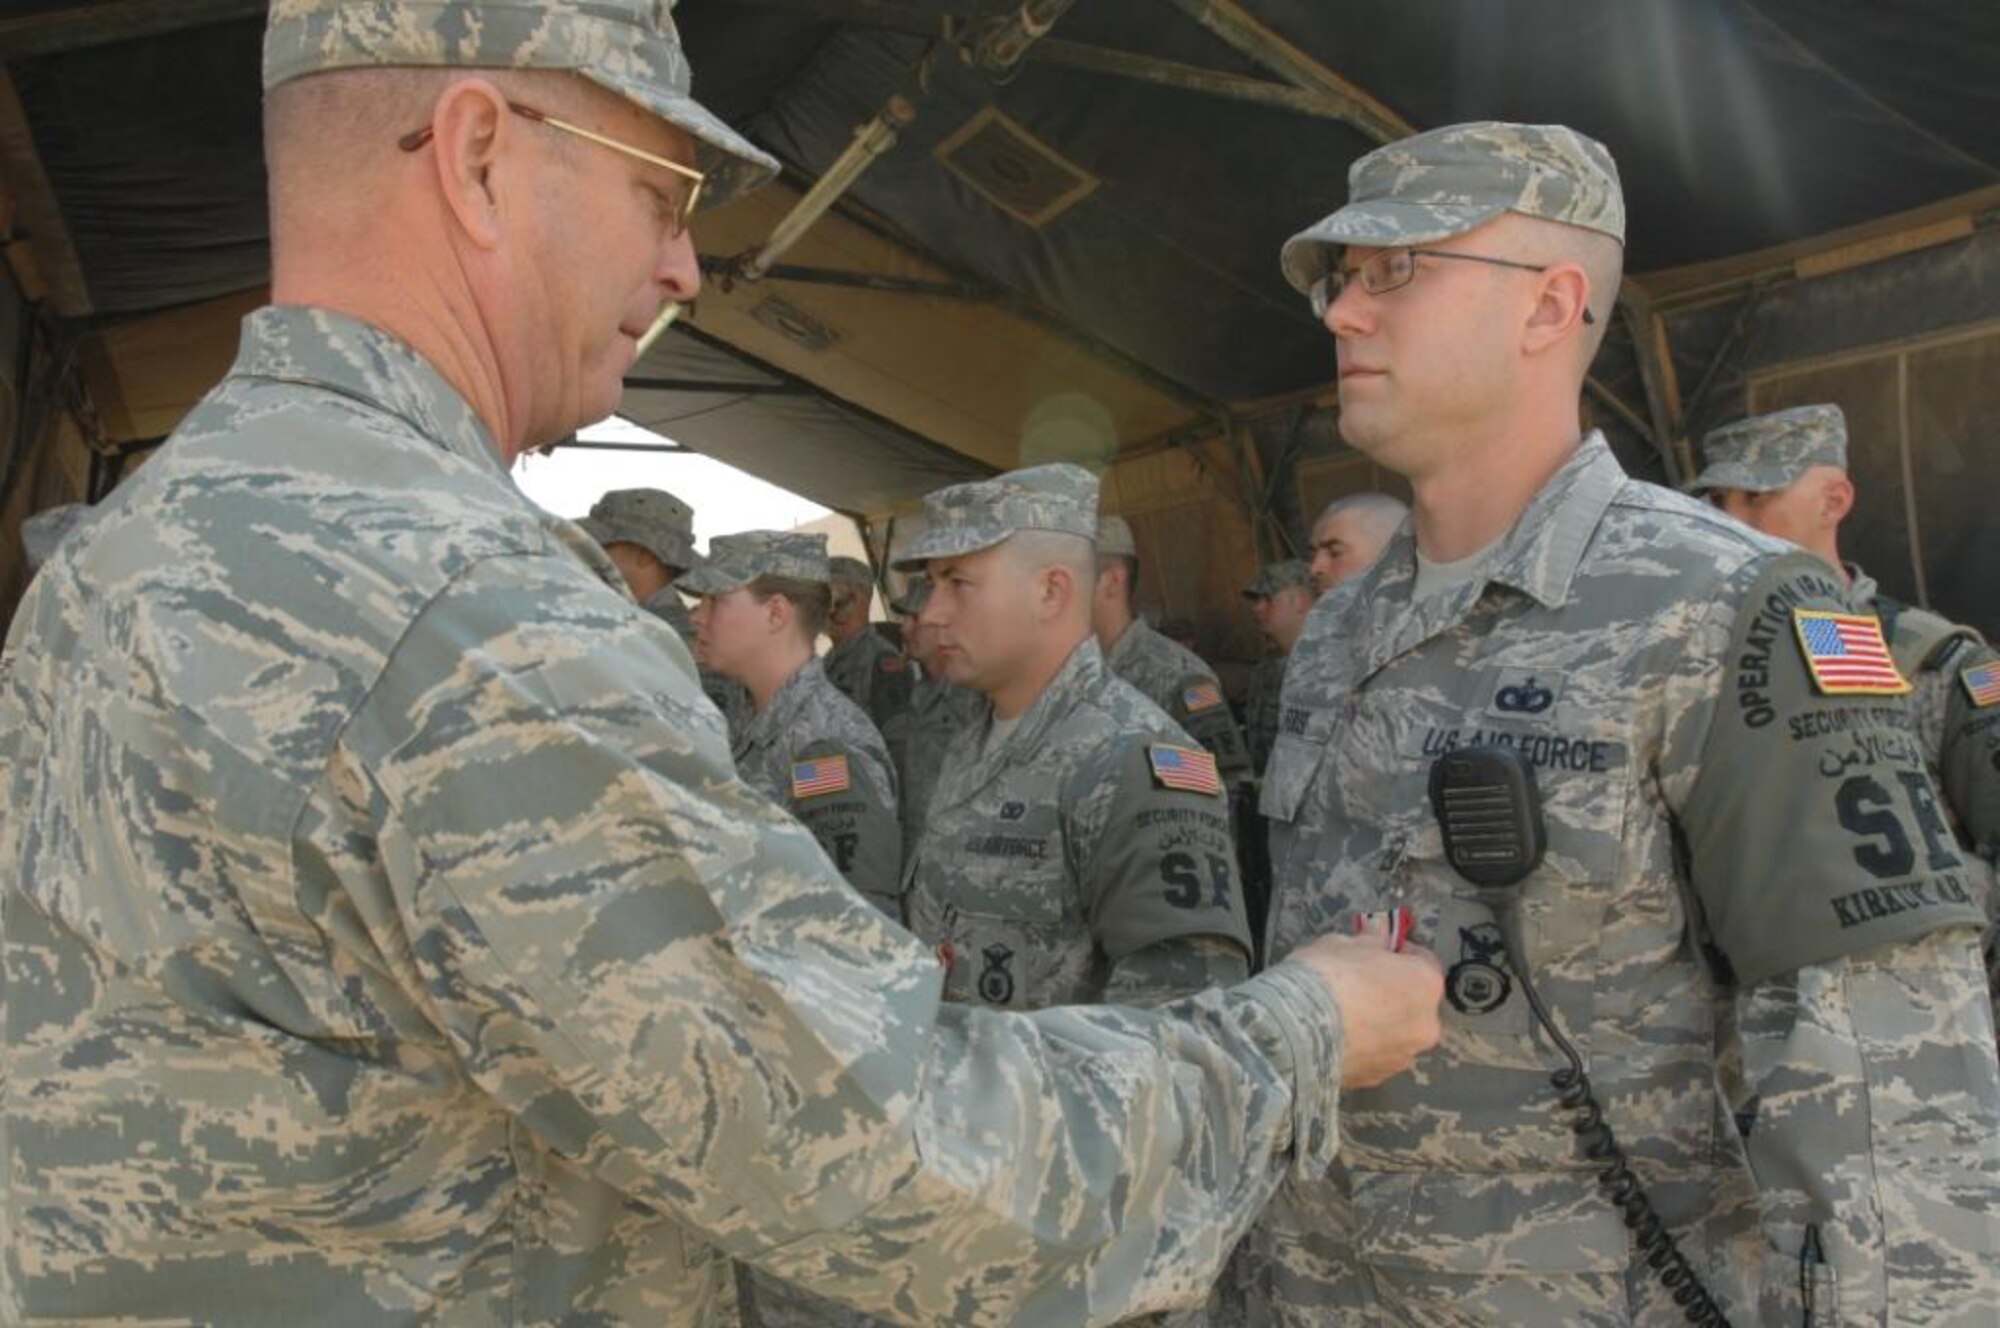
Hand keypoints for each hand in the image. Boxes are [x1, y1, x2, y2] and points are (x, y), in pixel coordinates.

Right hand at [1289, 934, 1442, 1087]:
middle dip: (1393, 994)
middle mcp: (1425, 1025)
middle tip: (1360, 985)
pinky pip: (1375, 1056)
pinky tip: (1336, 1039)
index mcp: (1425, 984)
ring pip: (1397, 1034)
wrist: (1297, 1032)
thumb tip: (1378, 936)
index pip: (1423, 961)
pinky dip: (1363, 1047)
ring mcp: (1403, 1057)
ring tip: (1344, 1017)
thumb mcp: (1344, 944)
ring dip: (1380, 1024)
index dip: (1400, 954)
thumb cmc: (1327, 976)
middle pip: (1414, 1003)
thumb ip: (1369, 941)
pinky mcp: (1377, 1080)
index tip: (1378, 951)